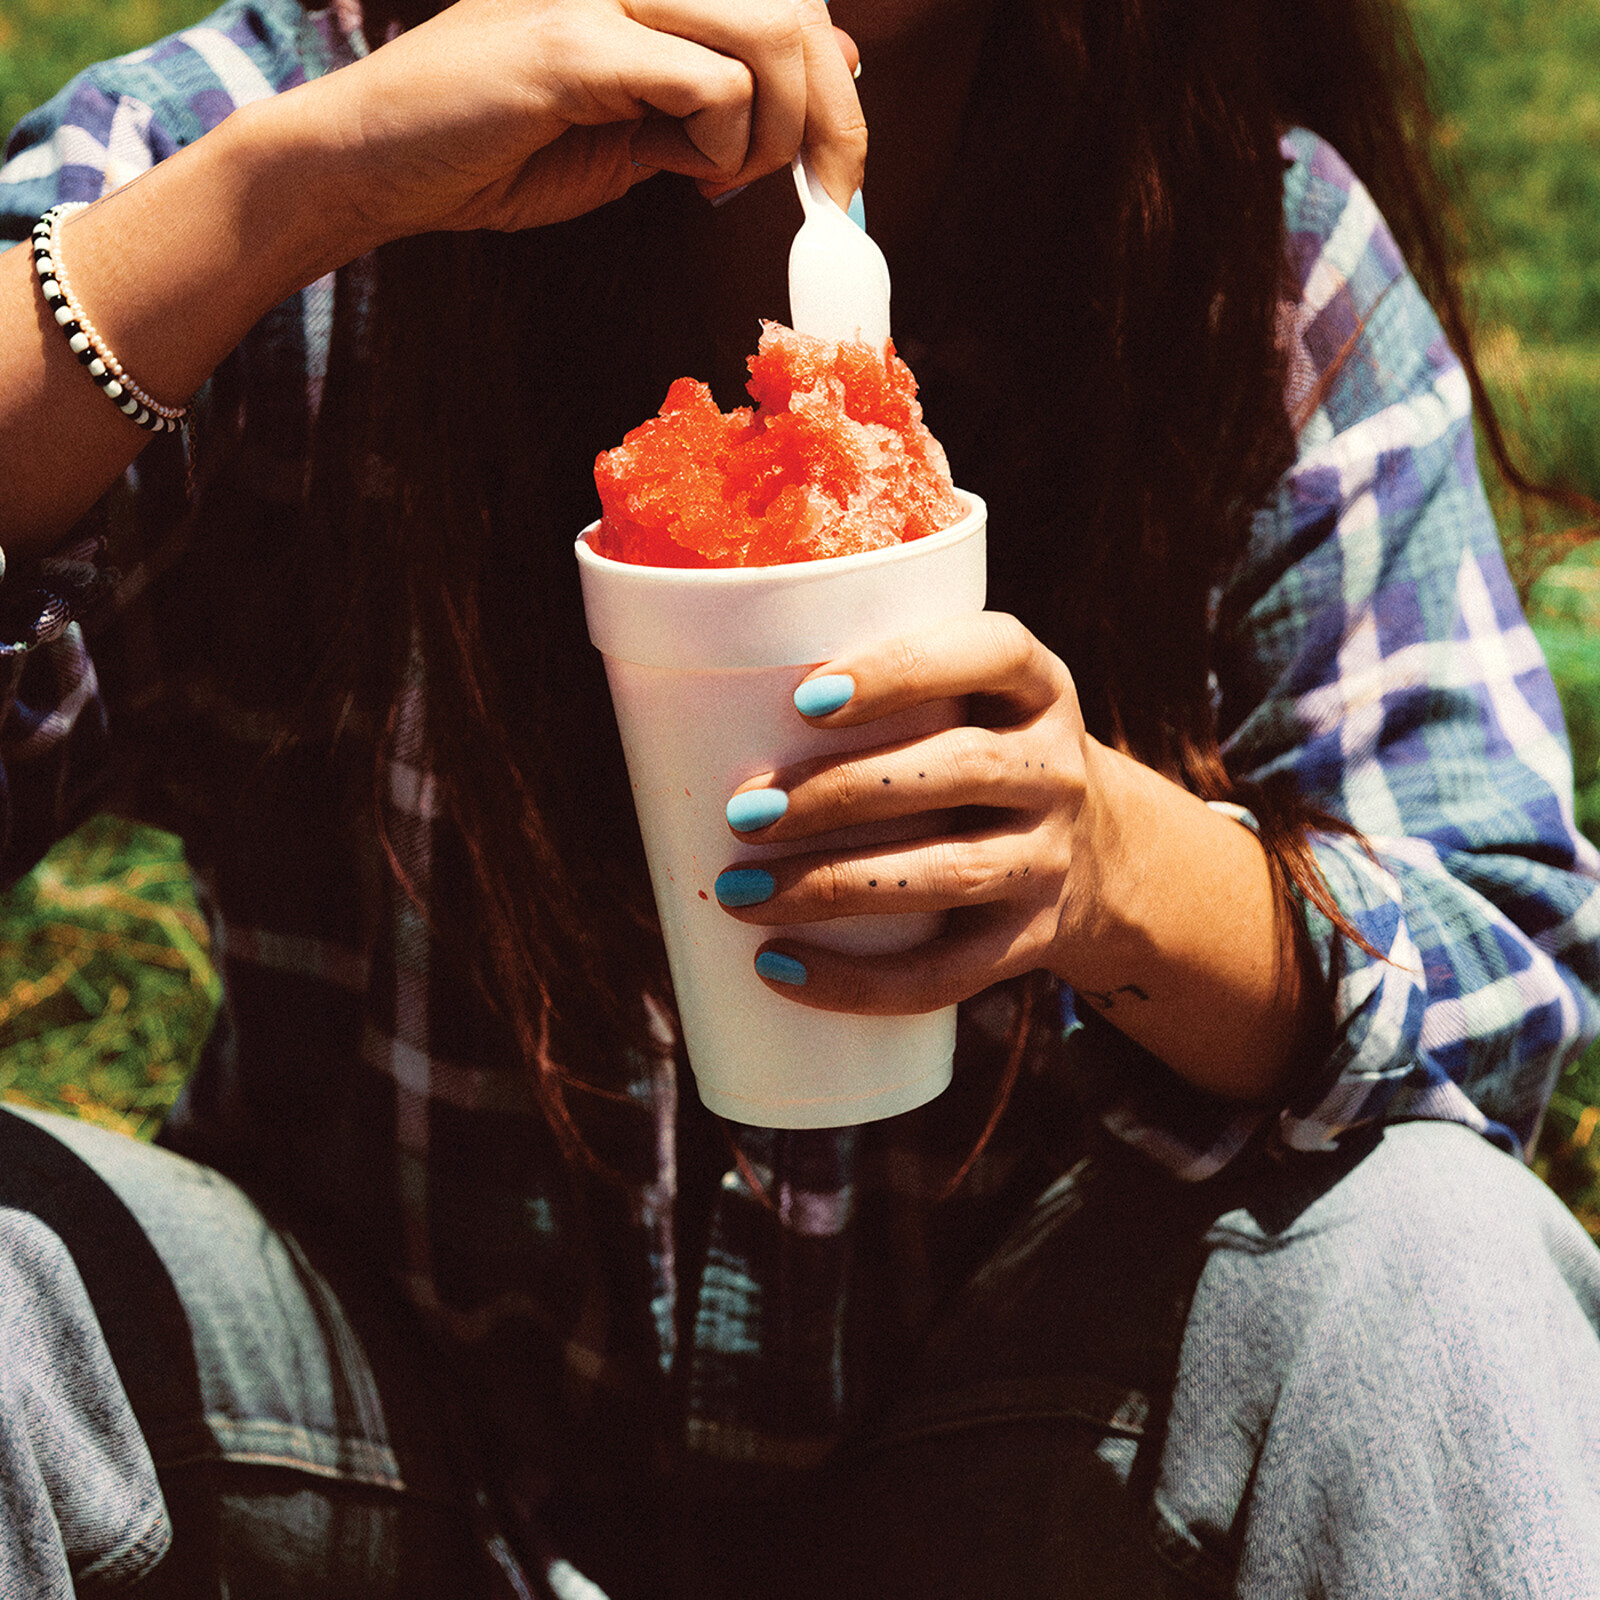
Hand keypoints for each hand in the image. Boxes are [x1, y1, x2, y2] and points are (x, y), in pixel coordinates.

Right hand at [304, 0, 865, 242]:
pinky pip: (710, 85)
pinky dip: (723, 146)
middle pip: (797, 6)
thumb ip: (718, 97)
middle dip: (833, 117)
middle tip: (822, 193)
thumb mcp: (638, 124)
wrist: (382, 165)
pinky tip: (689, 175)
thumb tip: (825, 75)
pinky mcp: (575, 44)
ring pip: (772, 30)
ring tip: (728, 179)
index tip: (837, 168)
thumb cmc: (500, 146)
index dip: (834, 82)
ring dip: (777, 131)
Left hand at [715, 612, 1103, 1014]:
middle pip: (960, 771)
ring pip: (948, 873)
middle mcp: (1056, 767)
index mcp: (1036, 685)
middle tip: (741, 811)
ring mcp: (1050, 858)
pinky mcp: (1031, 940)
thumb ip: (880, 693)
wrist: (1100, 855)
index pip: (992, 653)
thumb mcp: (968, 701)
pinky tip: (780, 969)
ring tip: (737, 892)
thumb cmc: (976, 752)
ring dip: (834, 886)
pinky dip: (860, 982)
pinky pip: (949, 972)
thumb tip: (695, 712)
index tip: (805, 699)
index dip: (902, 670)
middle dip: (842, 792)